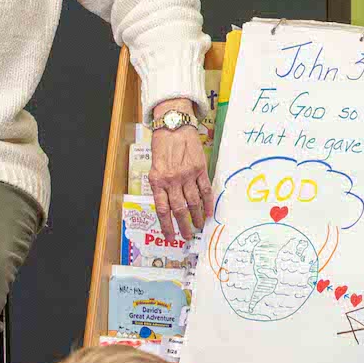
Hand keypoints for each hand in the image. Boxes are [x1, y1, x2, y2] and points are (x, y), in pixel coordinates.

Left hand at [148, 99, 213, 241]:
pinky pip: (205, 190)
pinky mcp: (200, 169)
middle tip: (187, 237)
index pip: (162, 210)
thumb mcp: (155, 166)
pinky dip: (208, 203)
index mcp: (157, 181)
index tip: (170, 237)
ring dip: (197, 217)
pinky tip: (209, 212)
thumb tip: (168, 205)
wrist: (174, 126)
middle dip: (183, 226)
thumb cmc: (162, 145)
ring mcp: (187, 175)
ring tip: (199, 227)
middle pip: (179, 210)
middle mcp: (172, 180)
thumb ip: (161, 185)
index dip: (166, 226)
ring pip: (193, 202)